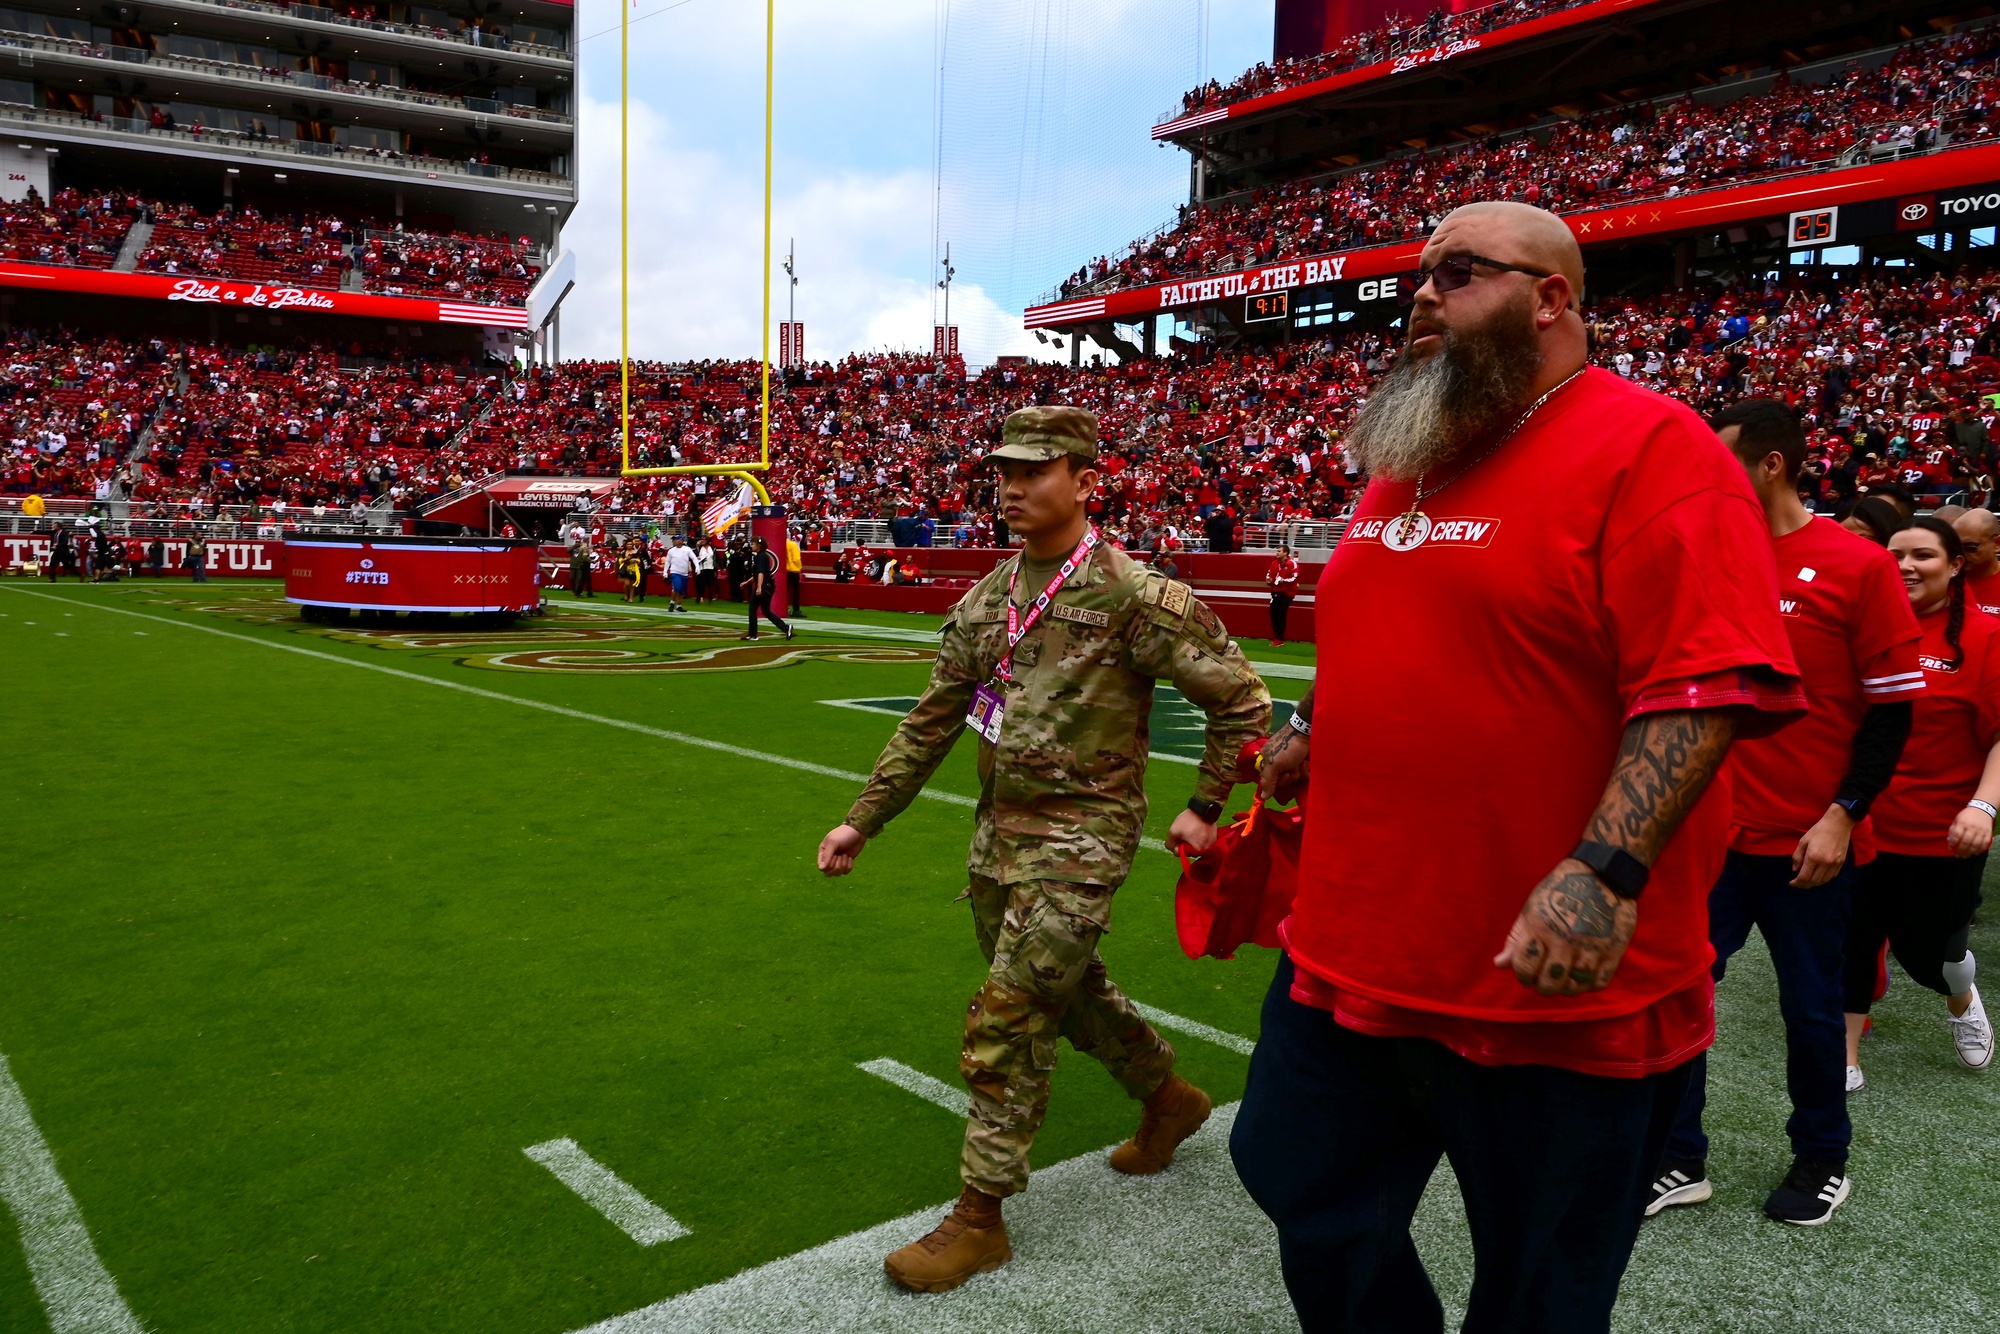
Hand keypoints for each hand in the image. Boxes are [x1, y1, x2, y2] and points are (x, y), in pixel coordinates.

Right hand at [817, 823, 866, 875]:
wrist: (858, 831)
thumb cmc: (843, 835)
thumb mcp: (833, 843)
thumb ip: (826, 856)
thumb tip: (821, 869)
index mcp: (823, 852)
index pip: (822, 868)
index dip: (829, 865)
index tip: (835, 855)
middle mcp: (828, 858)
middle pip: (829, 873)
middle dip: (837, 865)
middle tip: (841, 855)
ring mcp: (838, 861)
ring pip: (837, 874)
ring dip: (844, 865)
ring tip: (845, 855)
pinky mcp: (846, 863)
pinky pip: (846, 872)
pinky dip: (849, 865)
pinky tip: (850, 857)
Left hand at [1168, 809, 1218, 855]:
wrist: (1203, 809)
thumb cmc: (1188, 821)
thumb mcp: (1173, 831)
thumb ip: (1169, 844)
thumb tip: (1172, 849)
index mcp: (1196, 851)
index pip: (1179, 853)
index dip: (1176, 843)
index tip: (1179, 835)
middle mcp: (1205, 851)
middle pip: (1188, 851)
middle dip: (1184, 843)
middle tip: (1185, 832)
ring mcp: (1211, 844)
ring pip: (1195, 846)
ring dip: (1192, 840)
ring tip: (1192, 830)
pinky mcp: (1214, 839)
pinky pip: (1203, 842)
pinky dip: (1199, 838)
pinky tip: (1198, 829)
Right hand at [1257, 725, 1309, 802]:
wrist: (1307, 732)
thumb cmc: (1288, 747)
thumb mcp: (1275, 764)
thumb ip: (1268, 781)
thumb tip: (1263, 798)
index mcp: (1267, 760)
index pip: (1269, 781)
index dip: (1277, 781)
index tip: (1284, 774)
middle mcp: (1277, 762)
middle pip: (1283, 781)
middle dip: (1290, 775)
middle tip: (1293, 766)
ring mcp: (1290, 762)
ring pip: (1294, 778)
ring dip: (1299, 771)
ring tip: (1301, 761)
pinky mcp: (1301, 761)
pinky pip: (1302, 774)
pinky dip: (1305, 769)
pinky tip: (1306, 762)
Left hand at [1493, 858, 1637, 996]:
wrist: (1603, 873)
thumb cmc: (1560, 891)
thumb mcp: (1532, 908)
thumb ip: (1517, 938)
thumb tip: (1500, 964)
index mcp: (1540, 926)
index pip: (1524, 967)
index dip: (1523, 975)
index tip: (1527, 973)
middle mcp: (1565, 939)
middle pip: (1550, 982)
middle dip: (1544, 986)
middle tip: (1546, 981)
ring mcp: (1591, 946)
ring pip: (1575, 986)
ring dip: (1567, 989)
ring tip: (1565, 980)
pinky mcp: (1614, 949)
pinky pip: (1600, 982)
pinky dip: (1590, 985)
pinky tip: (1584, 976)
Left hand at [1791, 804, 1853, 886]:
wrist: (1838, 824)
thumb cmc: (1818, 831)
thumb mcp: (1803, 841)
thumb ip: (1797, 856)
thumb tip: (1795, 870)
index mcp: (1813, 857)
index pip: (1804, 877)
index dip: (1797, 883)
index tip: (1792, 883)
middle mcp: (1825, 863)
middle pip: (1814, 881)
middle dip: (1804, 885)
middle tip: (1798, 883)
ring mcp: (1835, 864)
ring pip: (1823, 881)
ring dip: (1814, 883)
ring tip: (1807, 880)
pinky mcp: (1841, 863)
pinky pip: (1832, 876)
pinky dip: (1824, 879)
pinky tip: (1818, 875)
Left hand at [1948, 805, 1995, 857]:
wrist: (1982, 809)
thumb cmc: (1967, 815)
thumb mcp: (1957, 819)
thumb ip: (1953, 830)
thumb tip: (1949, 841)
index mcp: (1962, 823)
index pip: (1957, 835)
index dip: (1953, 843)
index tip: (1950, 848)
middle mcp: (1972, 827)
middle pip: (1966, 841)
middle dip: (1961, 850)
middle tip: (1958, 856)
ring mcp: (1981, 831)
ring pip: (1976, 844)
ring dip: (1969, 852)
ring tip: (1965, 856)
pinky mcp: (1988, 833)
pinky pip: (1985, 844)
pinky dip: (1980, 850)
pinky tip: (1975, 853)